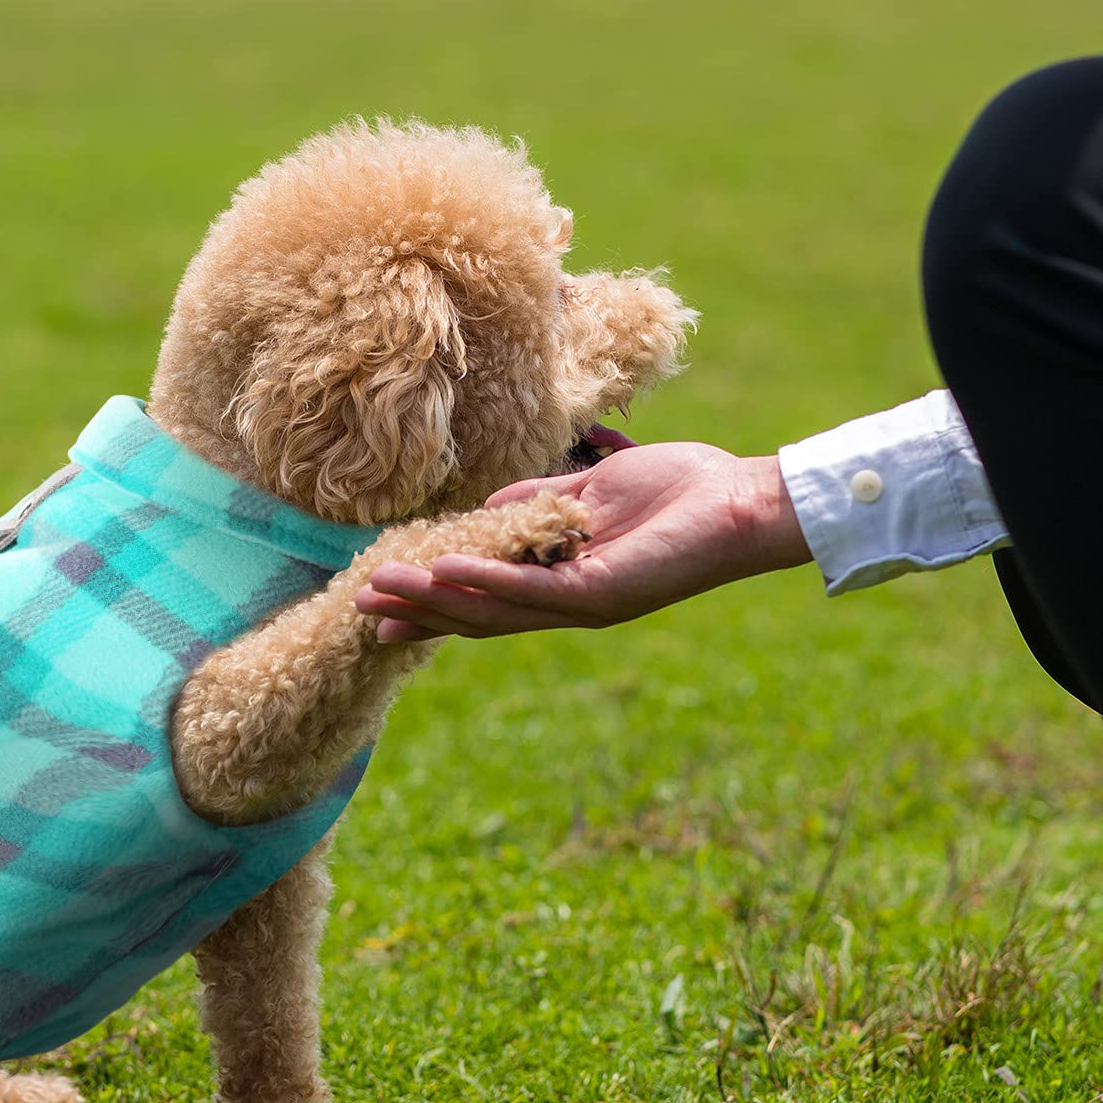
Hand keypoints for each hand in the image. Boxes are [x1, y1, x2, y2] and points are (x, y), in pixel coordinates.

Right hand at [353, 443, 811, 641]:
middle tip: (362, 607)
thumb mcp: (592, 491)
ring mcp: (582, 601)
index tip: (381, 596)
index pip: (486, 594)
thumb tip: (486, 512)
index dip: (433, 596)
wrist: (740, 501)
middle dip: (419, 609)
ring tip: (382, 587)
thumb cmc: (678, 490)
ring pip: (494, 608)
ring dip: (436, 598)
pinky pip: (532, 590)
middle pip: (478, 612)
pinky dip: (486, 581)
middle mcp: (567, 600)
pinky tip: (444, 571)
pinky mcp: (601, 592)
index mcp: (563, 576)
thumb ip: (540, 505)